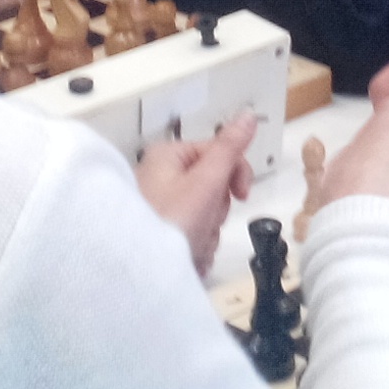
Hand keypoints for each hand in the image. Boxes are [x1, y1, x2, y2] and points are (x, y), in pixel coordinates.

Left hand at [137, 112, 257, 273]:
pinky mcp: (163, 233)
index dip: (236, 173)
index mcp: (167, 156)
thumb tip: (247, 115)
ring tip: (192, 243)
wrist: (142, 273)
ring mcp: (161, 207)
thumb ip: (229, 148)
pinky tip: (187, 255)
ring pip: (207, 214)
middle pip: (213, 186)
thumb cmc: (170, 223)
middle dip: (217, 210)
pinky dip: (197, 247)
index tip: (242, 194)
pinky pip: (194, 235)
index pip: (218, 152)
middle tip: (203, 221)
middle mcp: (160, 177)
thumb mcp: (206, 181)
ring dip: (208, 232)